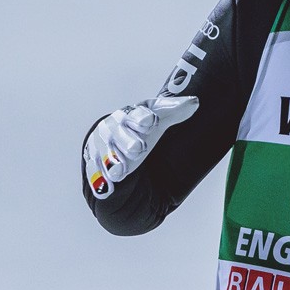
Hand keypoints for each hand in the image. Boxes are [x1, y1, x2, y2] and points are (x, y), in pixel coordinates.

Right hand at [84, 96, 198, 198]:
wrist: (123, 151)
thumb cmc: (142, 132)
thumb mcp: (159, 121)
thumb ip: (175, 111)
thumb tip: (194, 102)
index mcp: (131, 115)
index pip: (137, 114)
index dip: (143, 118)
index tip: (152, 122)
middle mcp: (114, 130)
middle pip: (119, 134)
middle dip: (128, 140)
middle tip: (139, 149)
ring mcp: (103, 149)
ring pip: (106, 154)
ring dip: (113, 161)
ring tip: (121, 170)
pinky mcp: (95, 167)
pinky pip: (95, 173)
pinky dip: (100, 180)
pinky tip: (106, 186)